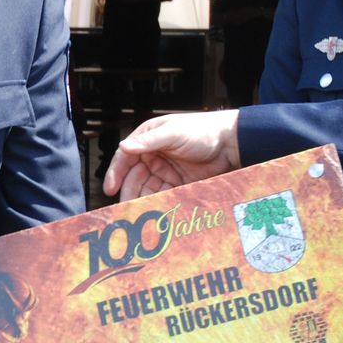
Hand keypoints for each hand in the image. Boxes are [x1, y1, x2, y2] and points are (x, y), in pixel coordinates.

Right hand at [104, 109, 241, 200]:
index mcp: (147, 139)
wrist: (231, 143)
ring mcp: (164, 170)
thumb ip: (148, 141)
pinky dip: (157, 203)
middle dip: (128, 191)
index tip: (111, 188)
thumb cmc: (203, 130)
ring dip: (141, 200)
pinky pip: (162, 195)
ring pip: (146, 188)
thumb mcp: (173, 133)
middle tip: (125, 206)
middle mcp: (152, 155)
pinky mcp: (177, 183)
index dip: (116, 173)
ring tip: (138, 212)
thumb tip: (123, 147)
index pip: (125, 158)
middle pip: (134, 177)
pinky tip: (154, 211)